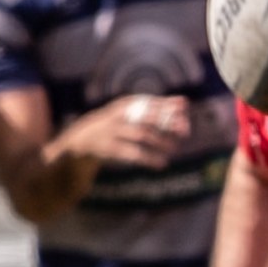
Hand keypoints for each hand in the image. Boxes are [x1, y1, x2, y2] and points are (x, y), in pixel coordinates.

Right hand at [56, 93, 188, 168]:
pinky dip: (149, 159)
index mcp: (126, 105)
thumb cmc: (115, 125)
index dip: (168, 105)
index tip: (185, 109)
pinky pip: (133, 154)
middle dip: (167, 123)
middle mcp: (119, 115)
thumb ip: (156, 108)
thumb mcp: (131, 113)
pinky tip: (162, 164)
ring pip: (141, 135)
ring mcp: (113, 131)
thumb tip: (184, 103)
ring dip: (160, 142)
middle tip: (185, 130)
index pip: (150, 102)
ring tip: (174, 148)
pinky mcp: (110, 148)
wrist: (82, 140)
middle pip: (147, 117)